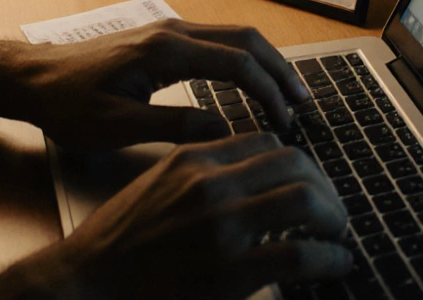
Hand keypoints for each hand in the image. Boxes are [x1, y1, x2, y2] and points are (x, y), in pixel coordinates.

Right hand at [0, 134, 351, 299]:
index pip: (265, 141)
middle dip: (324, 186)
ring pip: (305, 200)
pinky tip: (335, 263)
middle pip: (295, 163)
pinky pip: (300, 254)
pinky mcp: (231, 270)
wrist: (85, 280)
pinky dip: (329, 257)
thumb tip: (244, 180)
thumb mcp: (155, 184)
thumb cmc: (117, 240)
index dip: (296, 160)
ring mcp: (222, 226)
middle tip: (332, 209)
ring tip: (337, 233)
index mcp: (193, 159)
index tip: (306, 180)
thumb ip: (198, 174)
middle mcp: (211, 184)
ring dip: (333, 216)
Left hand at [11, 19, 309, 148]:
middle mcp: (172, 30)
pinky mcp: (162, 39)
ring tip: (289, 95)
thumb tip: (228, 130)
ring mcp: (168, 30)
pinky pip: (217, 42)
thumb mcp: (119, 126)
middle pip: (246, 39)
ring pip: (234, 37)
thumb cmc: (69, 105)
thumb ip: (177, 126)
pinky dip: (244, 61)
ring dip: (265, 63)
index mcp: (165, 49)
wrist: (32, 78)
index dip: (268, 92)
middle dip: (280, 70)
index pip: (236, 63)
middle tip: (305, 103)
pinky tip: (252, 84)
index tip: (287, 123)